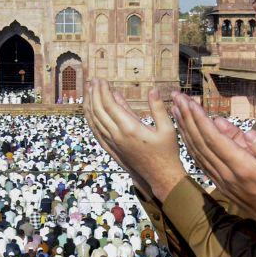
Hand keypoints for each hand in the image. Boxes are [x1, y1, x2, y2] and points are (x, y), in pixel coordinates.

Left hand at [85, 79, 187, 200]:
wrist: (161, 176)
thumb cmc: (167, 152)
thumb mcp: (167, 128)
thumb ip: (158, 108)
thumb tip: (153, 89)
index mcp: (130, 129)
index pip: (110, 105)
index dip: (103, 91)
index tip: (102, 80)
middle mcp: (117, 136)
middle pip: (98, 111)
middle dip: (93, 94)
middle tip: (92, 80)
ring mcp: (113, 143)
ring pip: (94, 121)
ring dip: (89, 104)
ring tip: (88, 91)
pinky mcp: (112, 149)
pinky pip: (96, 132)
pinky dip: (90, 119)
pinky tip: (89, 112)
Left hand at [170, 92, 255, 256]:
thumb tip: (247, 132)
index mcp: (244, 168)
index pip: (214, 139)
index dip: (200, 119)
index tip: (189, 101)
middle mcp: (227, 175)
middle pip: (200, 142)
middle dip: (187, 118)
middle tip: (176, 97)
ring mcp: (223, 181)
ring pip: (197, 151)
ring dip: (185, 129)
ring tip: (176, 109)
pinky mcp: (222, 184)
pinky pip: (201, 161)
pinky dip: (190, 144)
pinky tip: (185, 132)